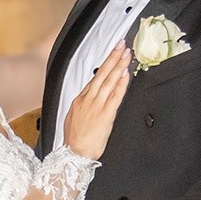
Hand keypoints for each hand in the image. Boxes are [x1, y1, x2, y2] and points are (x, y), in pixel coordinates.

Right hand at [63, 45, 131, 159]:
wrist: (74, 154)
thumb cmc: (74, 140)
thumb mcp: (74, 119)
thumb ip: (83, 106)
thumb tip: (90, 99)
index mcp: (79, 100)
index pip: (94, 78)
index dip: (104, 65)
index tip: (112, 54)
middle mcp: (88, 100)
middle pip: (101, 74)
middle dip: (112, 58)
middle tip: (121, 45)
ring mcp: (97, 106)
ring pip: (109, 81)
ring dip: (118, 66)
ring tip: (126, 55)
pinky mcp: (106, 115)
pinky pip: (115, 96)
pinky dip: (120, 84)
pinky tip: (125, 74)